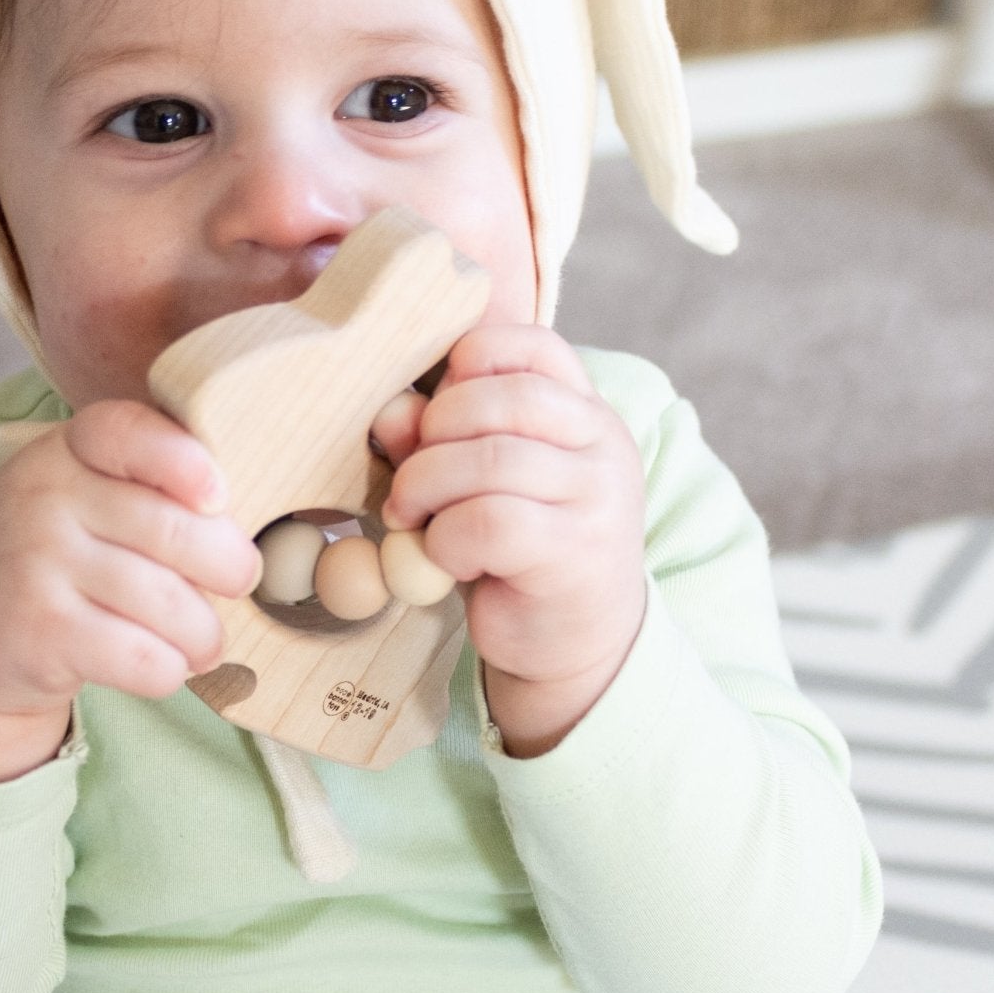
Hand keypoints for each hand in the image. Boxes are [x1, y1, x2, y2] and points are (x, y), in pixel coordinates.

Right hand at [0, 401, 261, 779]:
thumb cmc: (51, 555)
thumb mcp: (81, 493)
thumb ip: (150, 486)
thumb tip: (242, 531)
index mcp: (66, 450)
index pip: (127, 432)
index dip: (185, 462)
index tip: (218, 498)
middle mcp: (46, 498)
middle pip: (176, 532)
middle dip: (231, 567)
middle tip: (237, 582)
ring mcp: (38, 564)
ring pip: (170, 604)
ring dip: (205, 634)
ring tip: (203, 640)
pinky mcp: (41, 632)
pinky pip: (145, 658)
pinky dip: (170, 670)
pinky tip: (163, 665)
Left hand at [375, 325, 646, 740]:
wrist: (579, 646)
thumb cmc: (521, 553)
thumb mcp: (482, 483)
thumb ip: (442, 439)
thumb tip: (391, 411)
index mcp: (585, 412)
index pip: (532, 346)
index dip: (467, 364)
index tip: (436, 413)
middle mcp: (602, 445)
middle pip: (500, 398)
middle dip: (433, 432)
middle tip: (410, 479)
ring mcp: (596, 498)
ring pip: (489, 460)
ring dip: (426, 487)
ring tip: (412, 517)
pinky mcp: (573, 554)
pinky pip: (488, 523)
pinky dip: (445, 539)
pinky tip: (445, 558)